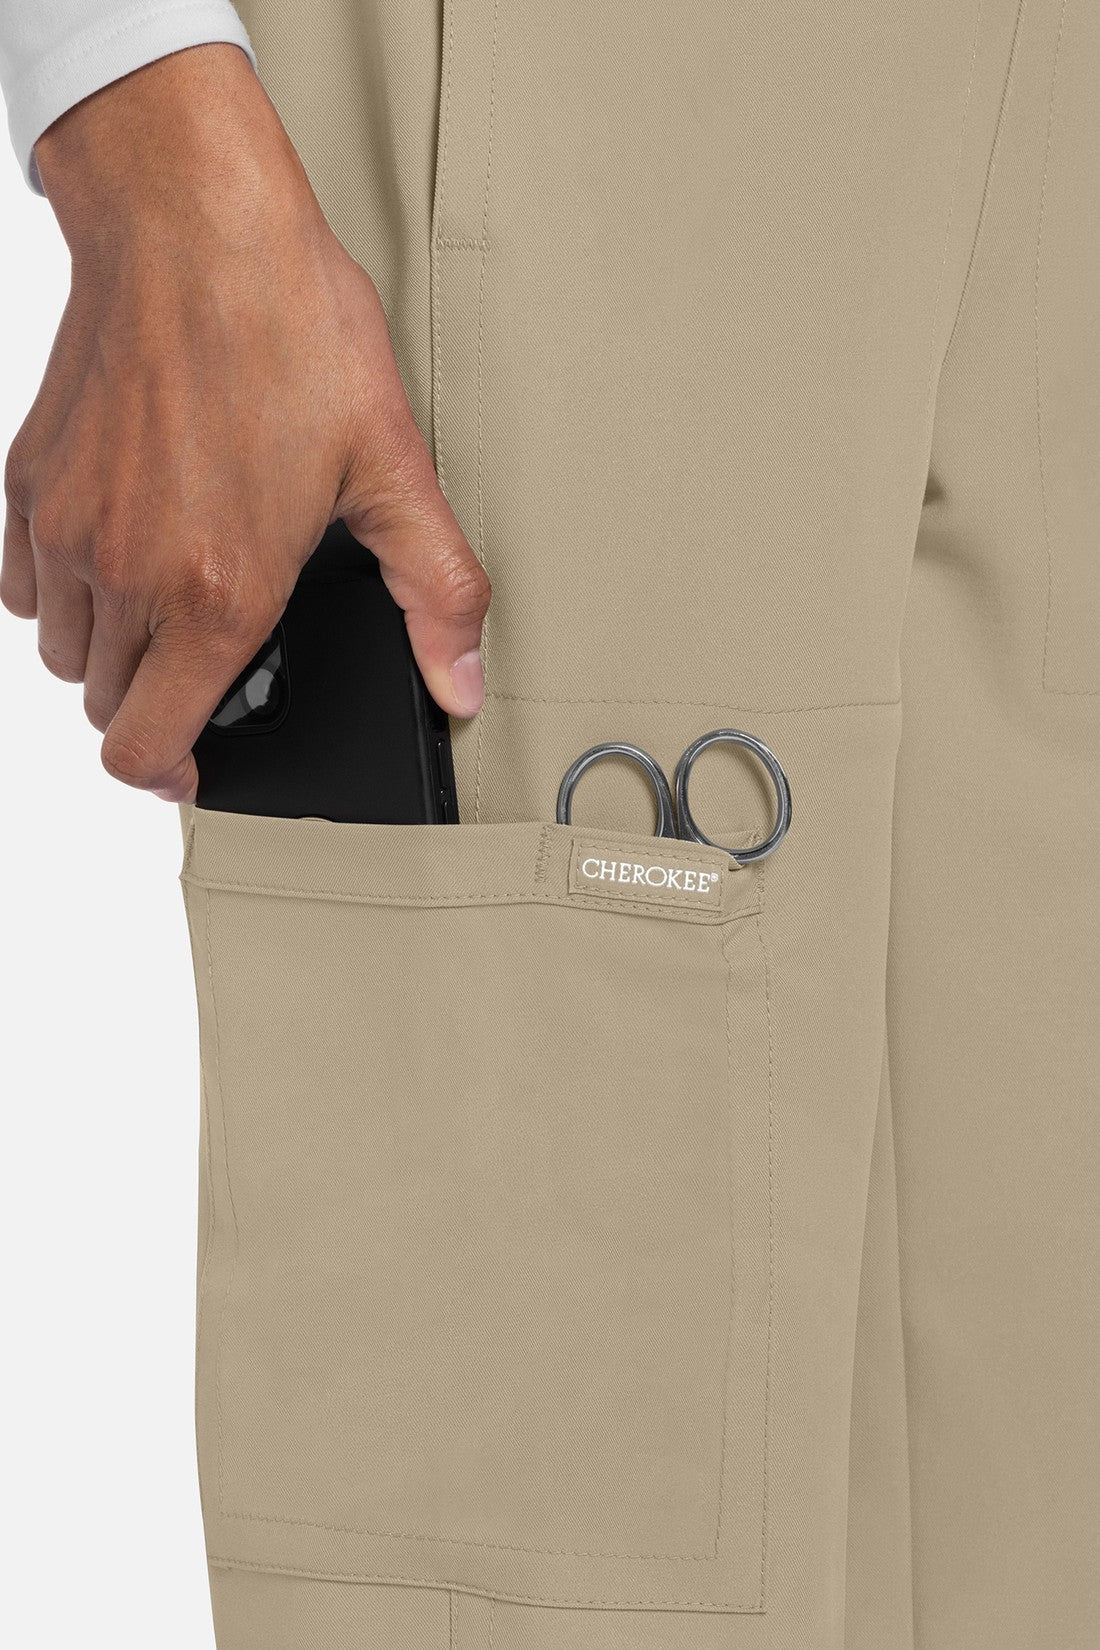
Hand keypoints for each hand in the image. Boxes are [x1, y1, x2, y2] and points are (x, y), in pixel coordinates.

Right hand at [1, 44, 488, 801]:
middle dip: (158, 704)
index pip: (145, 746)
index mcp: (216, 592)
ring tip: (170, 604)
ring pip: (64, 653)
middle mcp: (126, 574)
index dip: (171, 776)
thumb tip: (459, 683)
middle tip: (209, 660)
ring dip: (112, 654)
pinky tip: (118, 555)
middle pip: (108, 706)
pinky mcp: (29, 482)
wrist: (192, 222)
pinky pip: (22, 588)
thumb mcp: (392, 468)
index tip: (195, 764)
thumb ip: (434, 594)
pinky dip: (62, 596)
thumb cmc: (287, 328)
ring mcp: (67, 528)